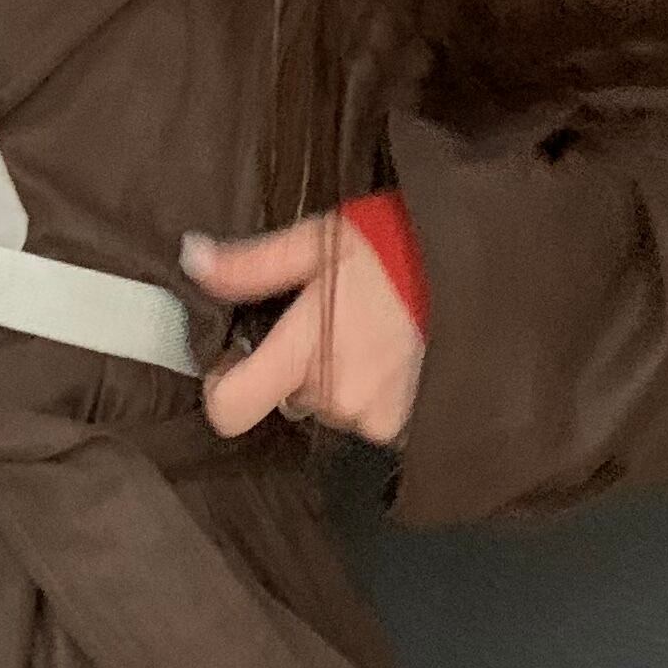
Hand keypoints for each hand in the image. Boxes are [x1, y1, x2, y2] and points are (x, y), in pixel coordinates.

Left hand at [180, 209, 423, 447]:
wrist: (475, 267)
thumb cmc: (393, 248)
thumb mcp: (316, 241)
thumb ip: (251, 265)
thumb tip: (192, 260)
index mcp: (303, 354)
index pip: (231, 409)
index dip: (222, 386)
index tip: (237, 356)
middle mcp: (338, 397)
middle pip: (287, 397)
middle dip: (298, 365)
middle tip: (330, 320)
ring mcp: (379, 417)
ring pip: (330, 406)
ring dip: (338, 378)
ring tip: (368, 332)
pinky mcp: (411, 426)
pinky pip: (370, 416)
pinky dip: (373, 390)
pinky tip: (391, 352)